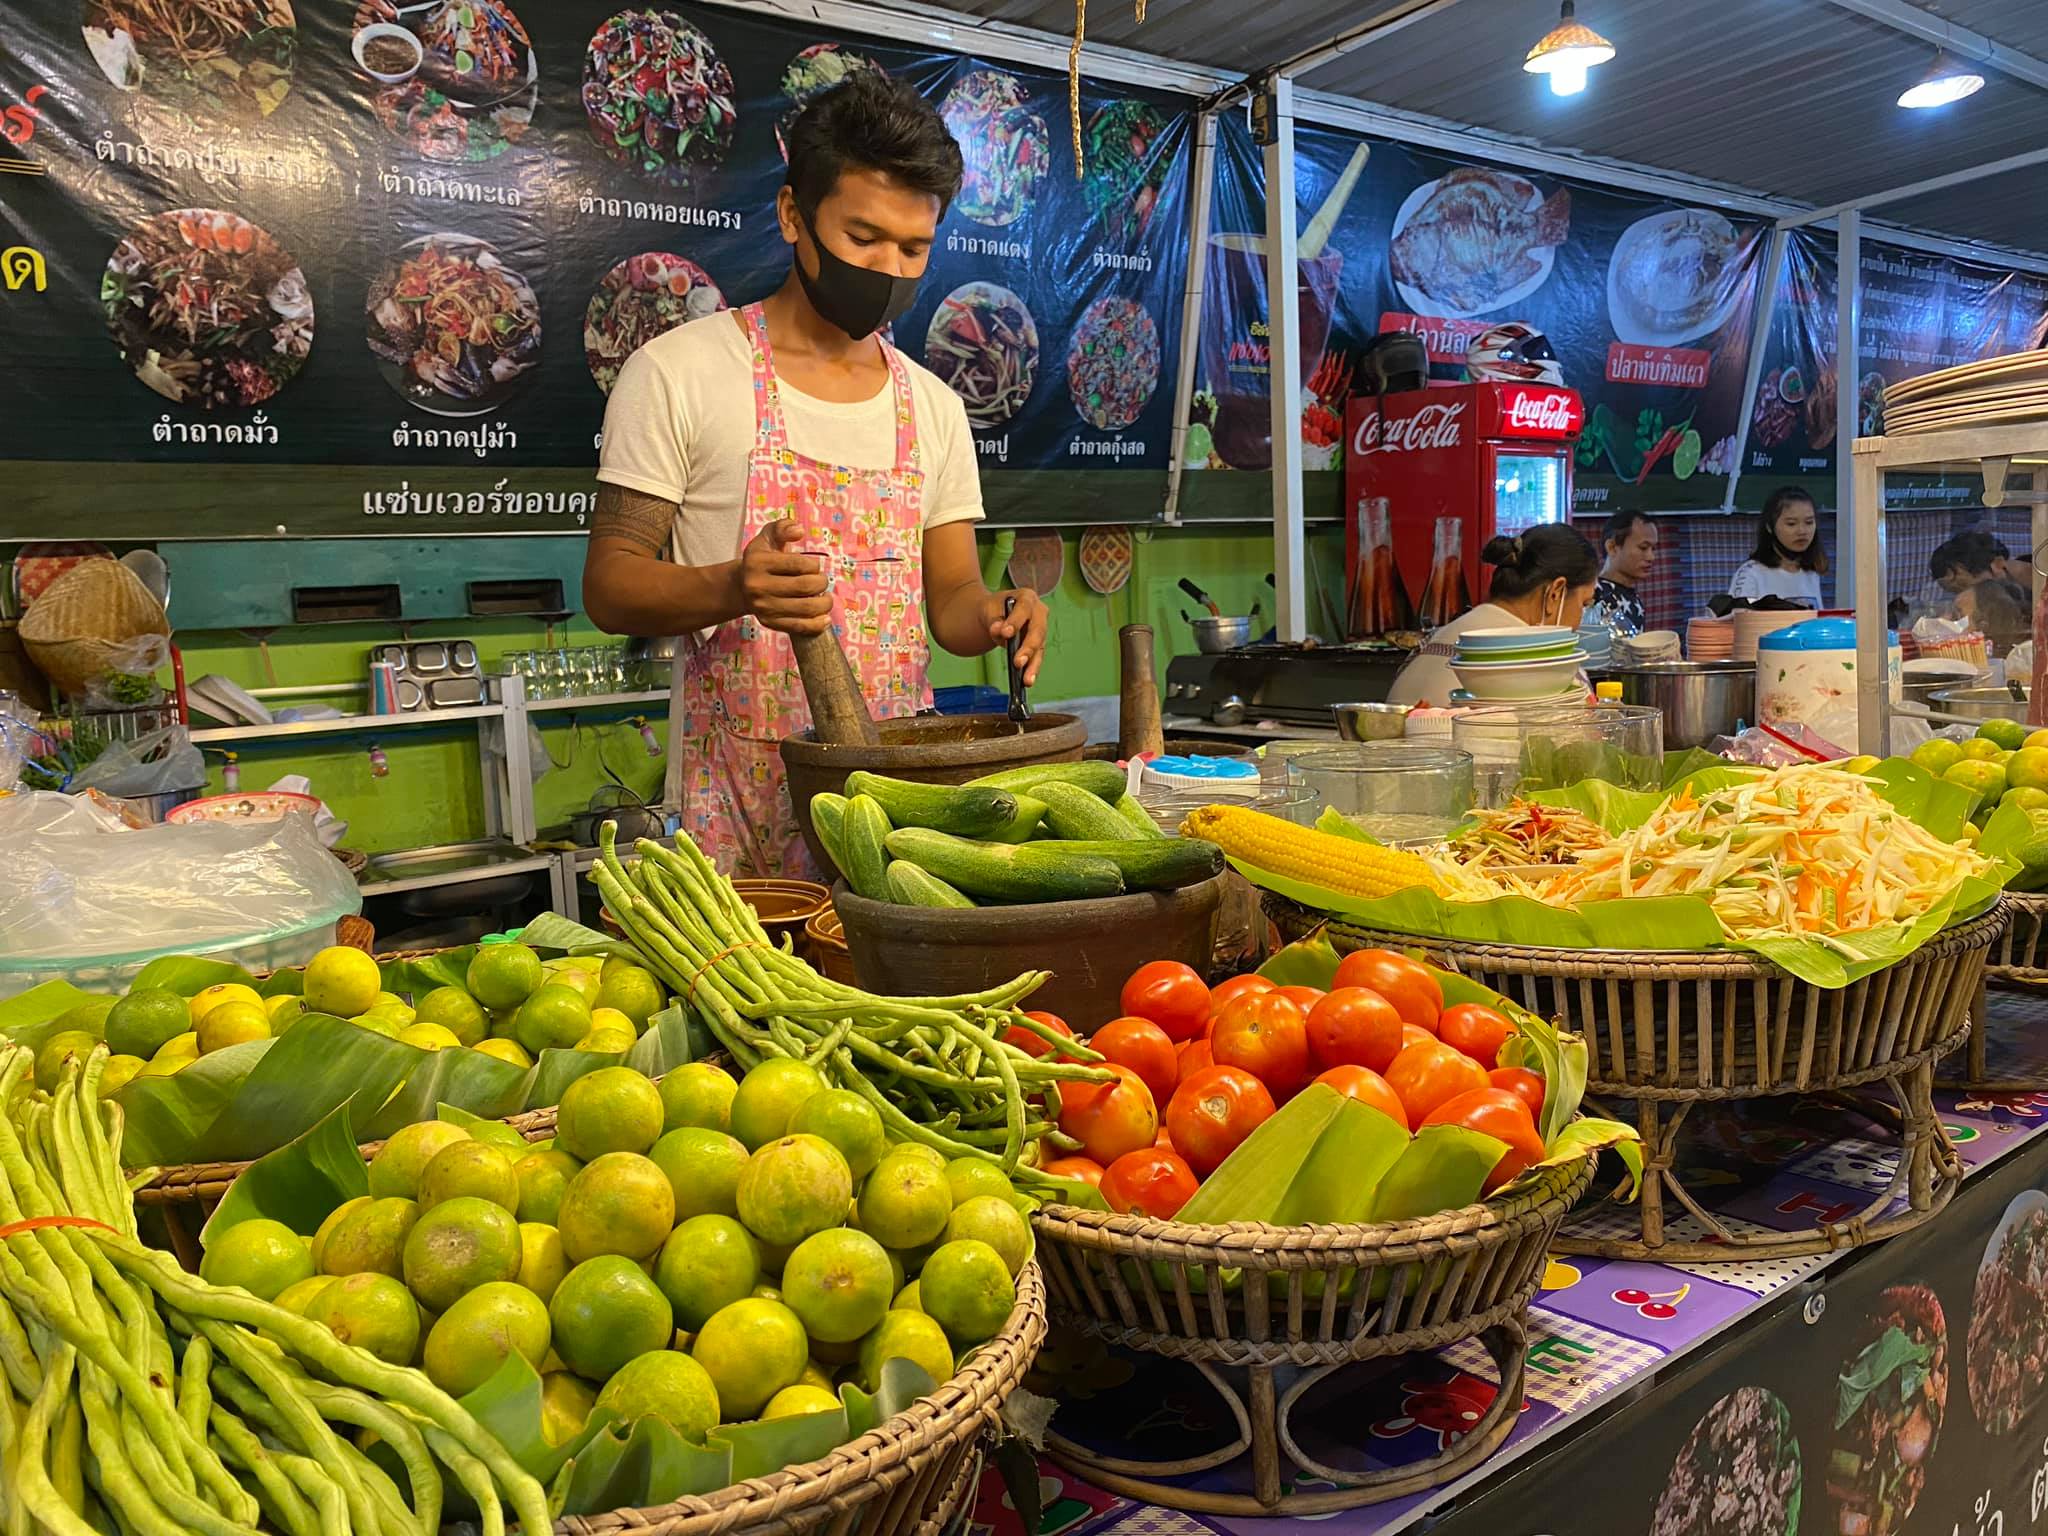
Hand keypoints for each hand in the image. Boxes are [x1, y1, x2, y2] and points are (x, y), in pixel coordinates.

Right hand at [739, 519, 831, 635]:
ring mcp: (763, 607)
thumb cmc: (762, 559)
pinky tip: (825, 618)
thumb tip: (798, 530)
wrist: (742, 587)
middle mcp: (757, 586)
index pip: (798, 564)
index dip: (814, 565)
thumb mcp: (768, 537)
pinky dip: (817, 624)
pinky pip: (800, 627)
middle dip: (822, 582)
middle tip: (821, 581)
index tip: (814, 566)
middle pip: (805, 586)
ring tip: (825, 598)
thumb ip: (783, 527)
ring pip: (806, 608)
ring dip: (824, 603)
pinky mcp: (769, 623)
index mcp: (757, 562)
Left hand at [983, 587, 1046, 685]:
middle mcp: (1038, 612)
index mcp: (1027, 598)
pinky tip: (1028, 681)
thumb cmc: (993, 609)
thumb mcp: (988, 609)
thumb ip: (993, 619)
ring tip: (1026, 679)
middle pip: (1037, 631)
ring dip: (1033, 664)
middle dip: (1028, 648)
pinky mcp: (1037, 644)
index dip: (1016, 621)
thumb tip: (998, 630)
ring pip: (1039, 647)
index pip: (1024, 609)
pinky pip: (1036, 657)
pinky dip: (1032, 669)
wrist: (994, 615)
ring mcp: (1040, 629)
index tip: (1006, 633)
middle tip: (1018, 662)